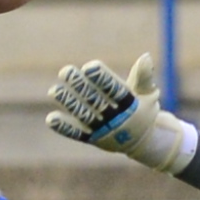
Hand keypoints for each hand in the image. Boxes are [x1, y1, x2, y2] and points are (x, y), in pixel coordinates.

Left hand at [47, 54, 198, 173]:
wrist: (142, 143)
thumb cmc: (143, 111)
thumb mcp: (148, 94)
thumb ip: (143, 76)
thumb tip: (145, 56)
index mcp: (131, 105)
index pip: (115, 90)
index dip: (103, 79)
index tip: (90, 66)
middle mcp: (117, 119)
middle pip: (96, 101)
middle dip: (80, 86)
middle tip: (65, 71)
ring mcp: (104, 131)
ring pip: (84, 116)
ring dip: (69, 103)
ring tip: (53, 91)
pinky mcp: (93, 140)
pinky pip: (78, 134)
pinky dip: (64, 127)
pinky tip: (51, 118)